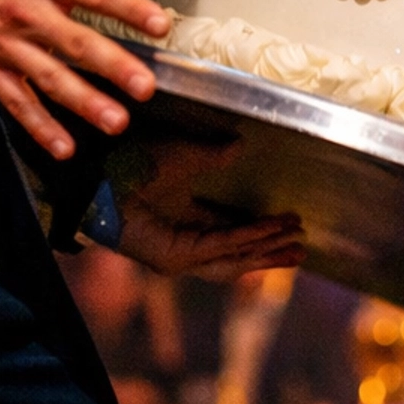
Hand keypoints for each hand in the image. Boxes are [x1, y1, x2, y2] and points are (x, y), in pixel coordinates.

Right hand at [0, 0, 168, 162]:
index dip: (129, 8)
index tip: (160, 24)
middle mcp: (26, 12)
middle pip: (75, 43)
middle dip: (112, 67)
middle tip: (144, 87)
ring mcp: (6, 45)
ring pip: (50, 79)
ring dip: (83, 104)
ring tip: (116, 121)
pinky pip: (17, 102)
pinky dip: (39, 127)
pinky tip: (64, 146)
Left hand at [116, 137, 305, 279]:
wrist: (100, 173)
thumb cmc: (130, 161)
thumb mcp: (184, 155)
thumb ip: (214, 154)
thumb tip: (239, 145)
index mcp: (184, 218)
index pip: (230, 231)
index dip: (261, 228)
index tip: (289, 220)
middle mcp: (183, 240)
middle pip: (236, 252)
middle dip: (270, 250)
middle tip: (302, 246)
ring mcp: (178, 254)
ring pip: (232, 257)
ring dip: (266, 250)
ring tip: (297, 245)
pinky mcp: (173, 258)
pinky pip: (220, 246)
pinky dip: (249, 238)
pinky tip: (271, 229)